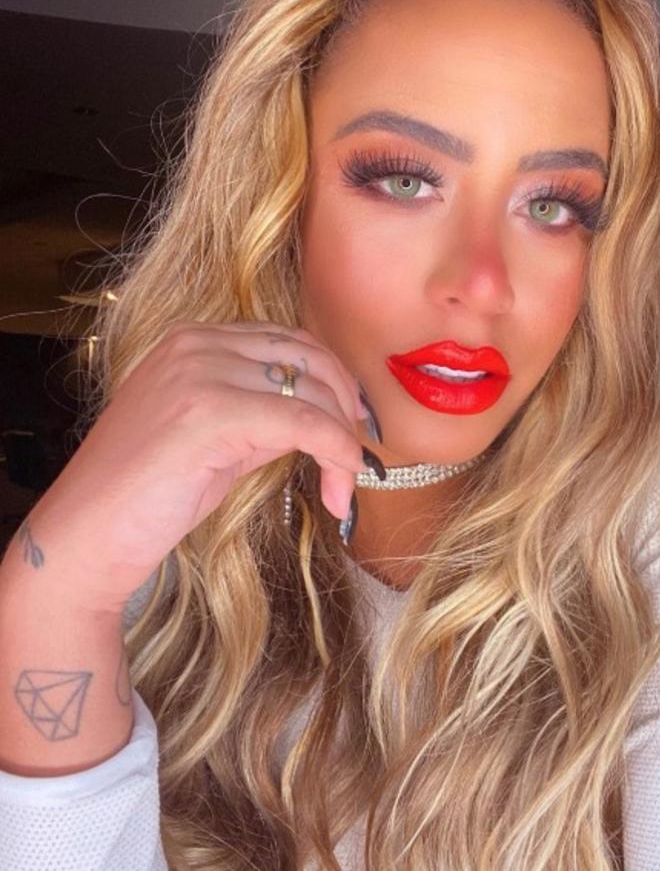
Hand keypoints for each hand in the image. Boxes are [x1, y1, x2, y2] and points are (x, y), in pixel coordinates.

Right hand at [5, 321, 368, 612]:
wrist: (88, 534)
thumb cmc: (150, 493)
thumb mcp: (215, 434)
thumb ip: (263, 410)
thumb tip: (328, 417)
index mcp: (194, 337)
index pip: (290, 342)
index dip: (333, 382)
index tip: (353, 424)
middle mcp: (197, 342)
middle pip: (309, 357)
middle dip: (347, 407)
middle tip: (359, 455)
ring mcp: (200, 371)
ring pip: (312, 392)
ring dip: (344, 442)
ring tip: (345, 487)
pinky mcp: (209, 411)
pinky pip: (303, 423)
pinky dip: (335, 453)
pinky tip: (340, 487)